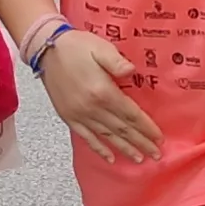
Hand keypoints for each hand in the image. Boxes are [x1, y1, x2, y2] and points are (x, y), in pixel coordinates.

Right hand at [38, 29, 162, 162]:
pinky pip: (87, 138)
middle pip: (122, 129)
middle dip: (141, 143)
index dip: (146, 127)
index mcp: (103, 92)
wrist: (45, 50)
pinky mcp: (69, 117)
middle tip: (156, 154)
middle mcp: (92, 108)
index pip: (130, 114)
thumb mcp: (100, 47)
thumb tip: (132, 71)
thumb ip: (117, 61)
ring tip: (139, 159)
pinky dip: (99, 149)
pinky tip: (110, 158)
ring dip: (124, 149)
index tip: (159, 138)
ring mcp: (79, 115)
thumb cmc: (76, 46)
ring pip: (107, 136)